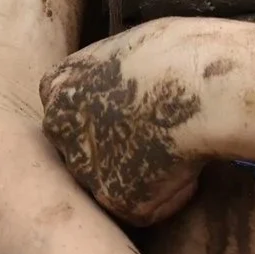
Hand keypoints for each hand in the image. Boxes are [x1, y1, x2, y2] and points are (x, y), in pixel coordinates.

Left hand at [39, 20, 216, 225]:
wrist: (196, 89)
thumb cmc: (175, 53)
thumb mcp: (128, 48)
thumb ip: (112, 76)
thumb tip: (129, 89)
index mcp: (58, 87)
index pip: (67, 108)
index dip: (101, 113)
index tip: (130, 111)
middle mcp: (60, 131)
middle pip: (84, 148)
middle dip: (115, 148)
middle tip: (156, 135)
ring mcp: (84, 170)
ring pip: (116, 180)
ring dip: (145, 173)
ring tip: (181, 147)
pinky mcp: (116, 201)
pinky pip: (150, 206)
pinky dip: (174, 192)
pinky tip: (191, 165)